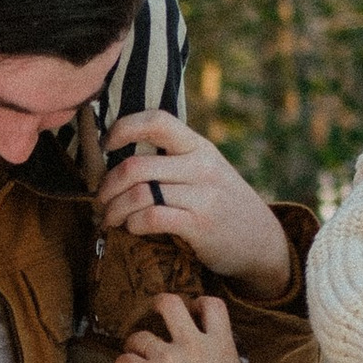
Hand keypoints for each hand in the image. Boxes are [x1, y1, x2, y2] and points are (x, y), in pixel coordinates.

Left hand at [96, 112, 292, 294]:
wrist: (261, 241)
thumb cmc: (222, 204)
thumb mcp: (206, 170)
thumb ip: (174, 160)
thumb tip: (120, 157)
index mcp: (198, 146)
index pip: (157, 121)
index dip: (124, 128)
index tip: (106, 146)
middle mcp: (201, 166)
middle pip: (136, 167)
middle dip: (107, 186)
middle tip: (100, 200)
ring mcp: (202, 195)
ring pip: (140, 194)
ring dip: (115, 210)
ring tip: (110, 219)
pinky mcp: (200, 225)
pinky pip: (152, 218)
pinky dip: (133, 224)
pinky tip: (132, 228)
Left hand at [112, 292, 278, 362]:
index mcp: (220, 345)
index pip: (213, 307)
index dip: (202, 303)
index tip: (196, 308)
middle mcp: (192, 344)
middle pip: (170, 305)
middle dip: (161, 304)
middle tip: (157, 309)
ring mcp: (167, 358)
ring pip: (141, 335)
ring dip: (136, 341)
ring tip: (135, 347)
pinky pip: (127, 360)